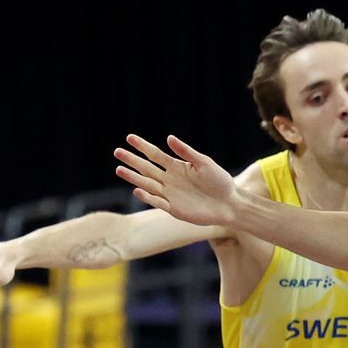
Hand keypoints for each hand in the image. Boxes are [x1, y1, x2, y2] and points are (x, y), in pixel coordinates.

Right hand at [114, 134, 241, 226]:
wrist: (230, 204)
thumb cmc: (220, 181)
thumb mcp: (204, 163)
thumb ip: (186, 152)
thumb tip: (168, 138)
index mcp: (177, 167)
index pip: (155, 155)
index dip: (142, 146)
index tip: (129, 138)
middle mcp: (170, 180)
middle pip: (147, 168)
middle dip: (132, 160)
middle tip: (117, 152)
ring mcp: (170, 194)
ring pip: (147, 184)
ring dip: (133, 177)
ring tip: (119, 169)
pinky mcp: (174, 209)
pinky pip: (158, 202)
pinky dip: (147, 197)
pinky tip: (137, 189)